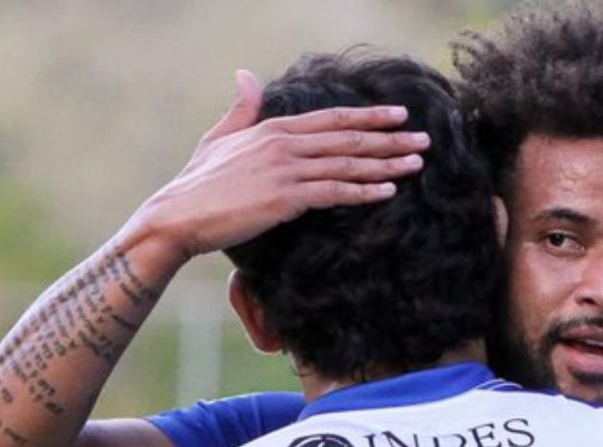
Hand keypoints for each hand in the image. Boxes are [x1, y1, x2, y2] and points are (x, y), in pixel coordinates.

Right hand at [134, 69, 429, 261]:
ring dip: (386, 163)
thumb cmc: (197, 183)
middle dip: (390, 138)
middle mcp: (285, 144)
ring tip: (417, 163)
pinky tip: (388, 191)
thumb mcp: (219, 137)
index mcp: (274, 128)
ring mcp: (286, 170)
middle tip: (423, 139)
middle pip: (349, 138)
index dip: (368, 116)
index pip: (332, 119)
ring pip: (347, 163)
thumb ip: (241, 109)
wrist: (178, 215)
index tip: (398, 114)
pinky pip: (334, 192)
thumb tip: (246, 75)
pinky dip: (364, 191)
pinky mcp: (286, 198)